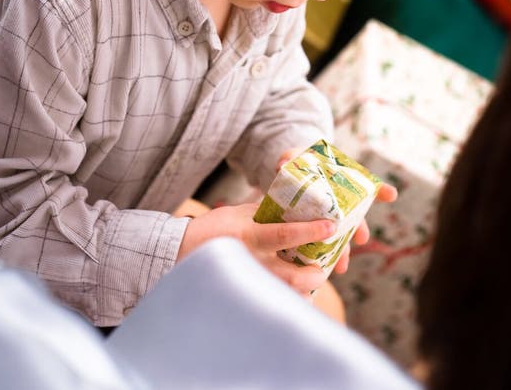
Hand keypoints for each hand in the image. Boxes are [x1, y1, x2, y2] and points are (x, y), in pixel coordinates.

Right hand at [177, 202, 334, 294]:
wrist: (180, 253)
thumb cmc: (212, 229)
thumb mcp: (238, 213)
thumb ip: (265, 212)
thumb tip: (296, 209)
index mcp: (248, 234)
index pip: (283, 234)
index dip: (309, 231)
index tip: (330, 227)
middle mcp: (249, 260)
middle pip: (289, 276)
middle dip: (312, 275)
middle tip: (324, 270)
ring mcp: (247, 281)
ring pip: (283, 294)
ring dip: (303, 291)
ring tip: (312, 283)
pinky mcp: (243, 294)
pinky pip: (271, 301)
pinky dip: (287, 299)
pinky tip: (295, 294)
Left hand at [277, 147, 397, 274]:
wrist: (288, 179)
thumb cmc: (296, 166)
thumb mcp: (294, 158)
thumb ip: (289, 159)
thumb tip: (280, 165)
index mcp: (340, 184)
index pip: (364, 186)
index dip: (379, 189)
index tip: (391, 195)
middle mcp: (339, 204)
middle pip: (354, 218)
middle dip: (359, 229)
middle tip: (362, 238)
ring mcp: (328, 220)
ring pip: (339, 238)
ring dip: (342, 253)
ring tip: (341, 266)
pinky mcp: (313, 234)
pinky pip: (322, 249)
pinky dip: (323, 262)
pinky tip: (318, 273)